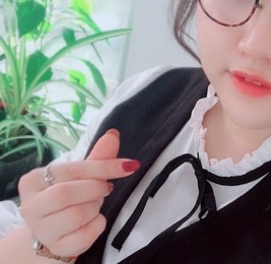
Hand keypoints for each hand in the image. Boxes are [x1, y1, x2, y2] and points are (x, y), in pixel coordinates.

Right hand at [18, 129, 139, 257]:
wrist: (55, 231)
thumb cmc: (68, 197)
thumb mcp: (80, 174)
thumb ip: (97, 157)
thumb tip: (113, 134)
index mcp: (32, 181)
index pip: (72, 170)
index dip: (104, 167)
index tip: (129, 166)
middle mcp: (30, 206)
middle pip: (68, 193)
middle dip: (96, 189)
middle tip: (104, 189)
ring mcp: (42, 230)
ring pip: (79, 214)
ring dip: (96, 207)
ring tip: (94, 204)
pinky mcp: (57, 247)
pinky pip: (87, 234)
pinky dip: (98, 224)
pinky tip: (93, 221)